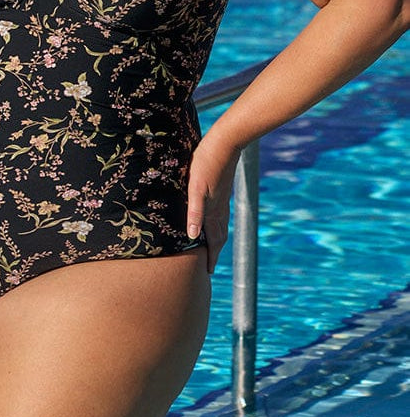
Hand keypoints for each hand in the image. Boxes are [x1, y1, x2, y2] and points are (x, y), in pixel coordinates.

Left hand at [186, 138, 239, 273]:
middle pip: (219, 237)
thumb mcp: (195, 188)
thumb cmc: (205, 164)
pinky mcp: (221, 190)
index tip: (208, 272)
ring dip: (215, 239)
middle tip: (209, 266)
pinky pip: (220, 214)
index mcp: (213, 211)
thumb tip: (193, 237)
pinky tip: (210, 218)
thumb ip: (194, 212)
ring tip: (209, 247)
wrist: (224, 143)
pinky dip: (216, 224)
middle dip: (214, 252)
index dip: (210, 257)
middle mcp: (220, 208)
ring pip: (220, 225)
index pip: (213, 241)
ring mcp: (222, 199)